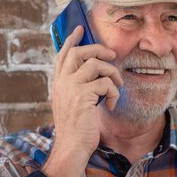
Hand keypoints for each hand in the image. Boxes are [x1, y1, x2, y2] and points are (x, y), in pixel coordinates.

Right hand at [42, 26, 122, 176]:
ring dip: (112, 73)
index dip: (72, 40)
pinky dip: (114, 94)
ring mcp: (71, 87)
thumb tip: (96, 73)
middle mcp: (62, 82)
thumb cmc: (76, 128)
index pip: (62, 54)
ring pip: (96, 63)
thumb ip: (79, 88)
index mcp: (58, 83)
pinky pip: (106, 83)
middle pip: (80, 52)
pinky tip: (111, 106)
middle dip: (99, 49)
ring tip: (117, 86)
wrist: (72, 147)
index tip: (80, 29)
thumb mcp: (74, 104)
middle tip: (112, 56)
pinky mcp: (83, 95)